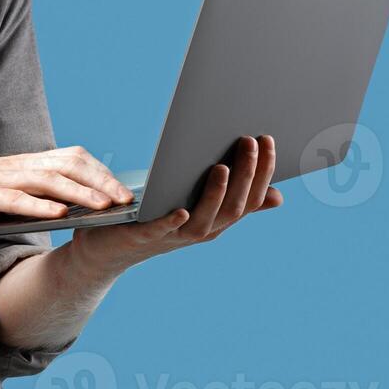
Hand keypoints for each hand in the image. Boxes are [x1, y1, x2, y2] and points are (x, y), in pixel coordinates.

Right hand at [0, 145, 134, 235]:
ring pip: (48, 181)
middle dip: (100, 182)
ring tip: (105, 209)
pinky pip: (14, 200)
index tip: (124, 189)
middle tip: (127, 200)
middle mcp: (13, 166)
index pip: (70, 158)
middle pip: (67, 165)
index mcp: (20, 164)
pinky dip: (38, 206)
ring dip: (80, 194)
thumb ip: (29, 194)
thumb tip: (66, 207)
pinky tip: (59, 216)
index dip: (99, 172)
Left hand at [68, 135, 284, 276]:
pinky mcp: (144, 235)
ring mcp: (174, 236)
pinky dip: (173, 221)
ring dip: (215, 194)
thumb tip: (278, 196)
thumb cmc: (159, 218)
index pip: (249, 198)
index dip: (262, 172)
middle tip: (249, 141)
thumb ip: (234, 200)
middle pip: (232, 207)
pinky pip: (162, 230)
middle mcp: (202, 230)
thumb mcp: (201, 207)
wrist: (111, 248)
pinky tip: (182, 209)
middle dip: (245, 174)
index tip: (267, 140)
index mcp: (217, 220)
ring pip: (203, 221)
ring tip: (221, 167)